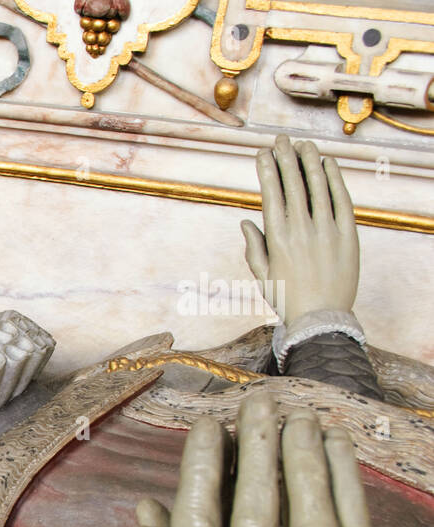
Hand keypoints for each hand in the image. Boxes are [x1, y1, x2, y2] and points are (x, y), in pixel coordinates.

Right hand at [242, 135, 358, 326]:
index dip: (267, 169)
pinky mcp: (348, 234)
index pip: (271, 193)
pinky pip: (342, 200)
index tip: (262, 153)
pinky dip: (335, 179)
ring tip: (303, 144)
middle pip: (293, 183)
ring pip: (318, 186)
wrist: (321, 318)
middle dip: (285, 157)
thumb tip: (246, 221)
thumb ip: (254, 246)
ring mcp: (327, 230)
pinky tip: (327, 165)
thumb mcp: (263, 276)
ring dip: (310, 161)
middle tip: (281, 139)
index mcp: (277, 238)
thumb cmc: (288, 300)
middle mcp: (302, 229)